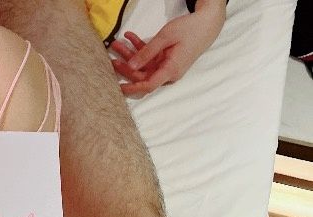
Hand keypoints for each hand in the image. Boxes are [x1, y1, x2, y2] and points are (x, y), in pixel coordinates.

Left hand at [110, 3, 225, 97]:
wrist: (207, 24)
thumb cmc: (190, 29)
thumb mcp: (166, 37)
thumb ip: (147, 52)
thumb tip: (131, 66)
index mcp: (170, 70)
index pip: (148, 85)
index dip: (132, 88)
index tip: (118, 87)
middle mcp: (168, 73)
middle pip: (142, 75)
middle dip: (126, 65)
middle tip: (112, 56)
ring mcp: (166, 67)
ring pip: (143, 65)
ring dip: (130, 55)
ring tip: (117, 44)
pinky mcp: (166, 60)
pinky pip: (150, 58)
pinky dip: (140, 48)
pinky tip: (130, 37)